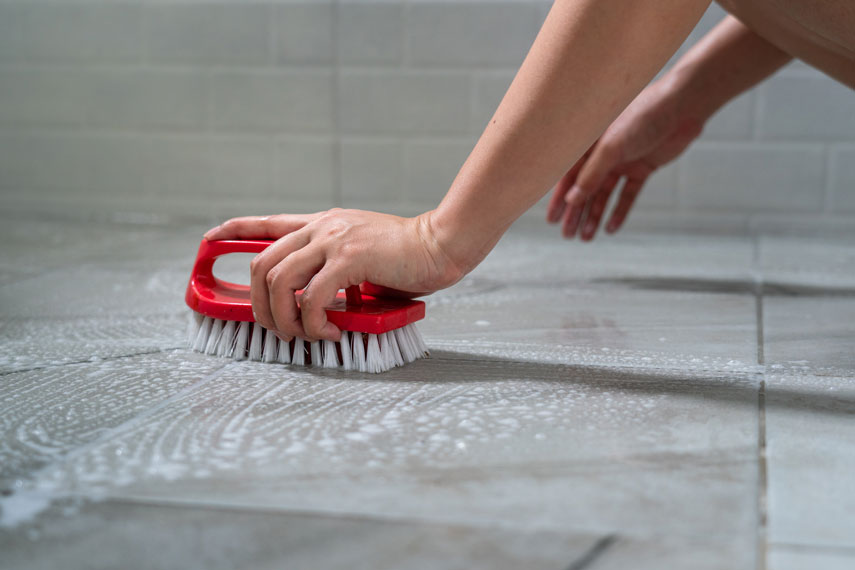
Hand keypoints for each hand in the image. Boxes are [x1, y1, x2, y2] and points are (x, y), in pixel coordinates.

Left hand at [203, 209, 462, 342]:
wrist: (440, 244)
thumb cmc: (407, 255)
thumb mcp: (362, 252)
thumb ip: (335, 267)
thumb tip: (315, 301)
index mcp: (322, 223)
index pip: (266, 222)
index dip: (233, 230)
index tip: (209, 239)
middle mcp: (321, 227)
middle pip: (261, 263)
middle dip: (259, 305)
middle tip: (279, 330)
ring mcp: (333, 240)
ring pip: (278, 281)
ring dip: (284, 318)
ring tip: (307, 335)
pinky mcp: (350, 258)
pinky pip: (313, 296)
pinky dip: (315, 321)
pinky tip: (332, 331)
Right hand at [546, 76, 704, 239]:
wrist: (682, 108)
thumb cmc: (642, 117)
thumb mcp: (611, 147)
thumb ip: (591, 174)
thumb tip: (572, 200)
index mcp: (589, 144)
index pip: (568, 176)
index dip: (559, 198)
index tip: (551, 219)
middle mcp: (603, 154)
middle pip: (585, 189)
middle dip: (575, 213)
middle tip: (567, 235)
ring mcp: (622, 162)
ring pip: (604, 195)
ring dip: (595, 215)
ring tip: (586, 237)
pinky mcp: (642, 169)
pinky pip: (627, 195)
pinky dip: (619, 211)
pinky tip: (611, 229)